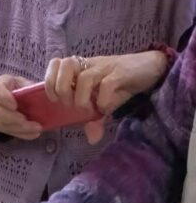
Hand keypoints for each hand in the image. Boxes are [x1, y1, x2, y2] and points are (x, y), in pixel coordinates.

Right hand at [0, 75, 42, 138]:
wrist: (10, 99)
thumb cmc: (18, 88)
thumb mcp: (23, 83)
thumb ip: (29, 87)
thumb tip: (43, 93)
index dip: (4, 98)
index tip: (14, 105)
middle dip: (12, 117)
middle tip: (25, 120)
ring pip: (2, 124)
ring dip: (19, 128)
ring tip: (36, 128)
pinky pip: (9, 132)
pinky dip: (22, 134)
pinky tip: (34, 133)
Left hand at [45, 51, 168, 144]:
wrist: (151, 69)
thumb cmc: (122, 85)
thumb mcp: (104, 103)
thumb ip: (95, 119)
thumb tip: (92, 138)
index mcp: (81, 69)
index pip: (56, 64)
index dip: (50, 82)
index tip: (56, 99)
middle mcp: (90, 65)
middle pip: (64, 66)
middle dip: (63, 90)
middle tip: (72, 105)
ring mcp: (105, 67)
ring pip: (83, 78)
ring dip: (82, 98)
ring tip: (89, 109)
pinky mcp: (121, 72)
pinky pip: (106, 85)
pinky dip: (103, 100)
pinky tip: (106, 108)